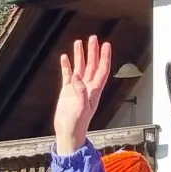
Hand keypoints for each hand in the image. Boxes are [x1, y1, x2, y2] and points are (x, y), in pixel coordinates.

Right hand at [54, 36, 112, 155]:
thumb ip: (81, 92)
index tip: (106, 45)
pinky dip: (66, 66)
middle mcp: (87, 87)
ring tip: (78, 43)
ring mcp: (77, 89)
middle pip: (92, 65)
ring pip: (80, 68)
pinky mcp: (67, 92)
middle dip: (93, 52)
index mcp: (94, 91)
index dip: (104, 57)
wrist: (68, 133)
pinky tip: (65, 58)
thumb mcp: (81, 108)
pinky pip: (67, 75)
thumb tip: (77, 76)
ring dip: (80, 56)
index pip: (102, 70)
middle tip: (93, 38)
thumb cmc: (77, 124)